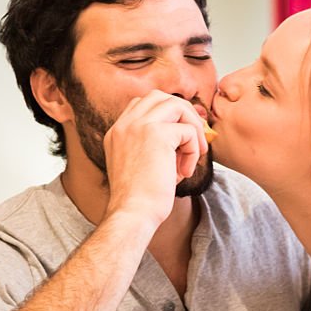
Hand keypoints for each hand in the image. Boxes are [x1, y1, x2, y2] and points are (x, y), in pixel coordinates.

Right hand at [102, 90, 206, 225]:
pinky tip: (184, 172)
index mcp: (117, 132)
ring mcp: (139, 126)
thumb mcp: (142, 165)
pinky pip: (188, 131)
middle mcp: (124, 125)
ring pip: (177, 105)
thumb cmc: (140, 199)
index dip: (166, 115)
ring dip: (192, 128)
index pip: (142, 104)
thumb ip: (155, 146)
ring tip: (193, 155)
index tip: (180, 136)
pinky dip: (193, 150)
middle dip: (182, 113)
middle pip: (159, 97)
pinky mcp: (157, 135)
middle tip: (194, 139)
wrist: (132, 214)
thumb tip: (187, 133)